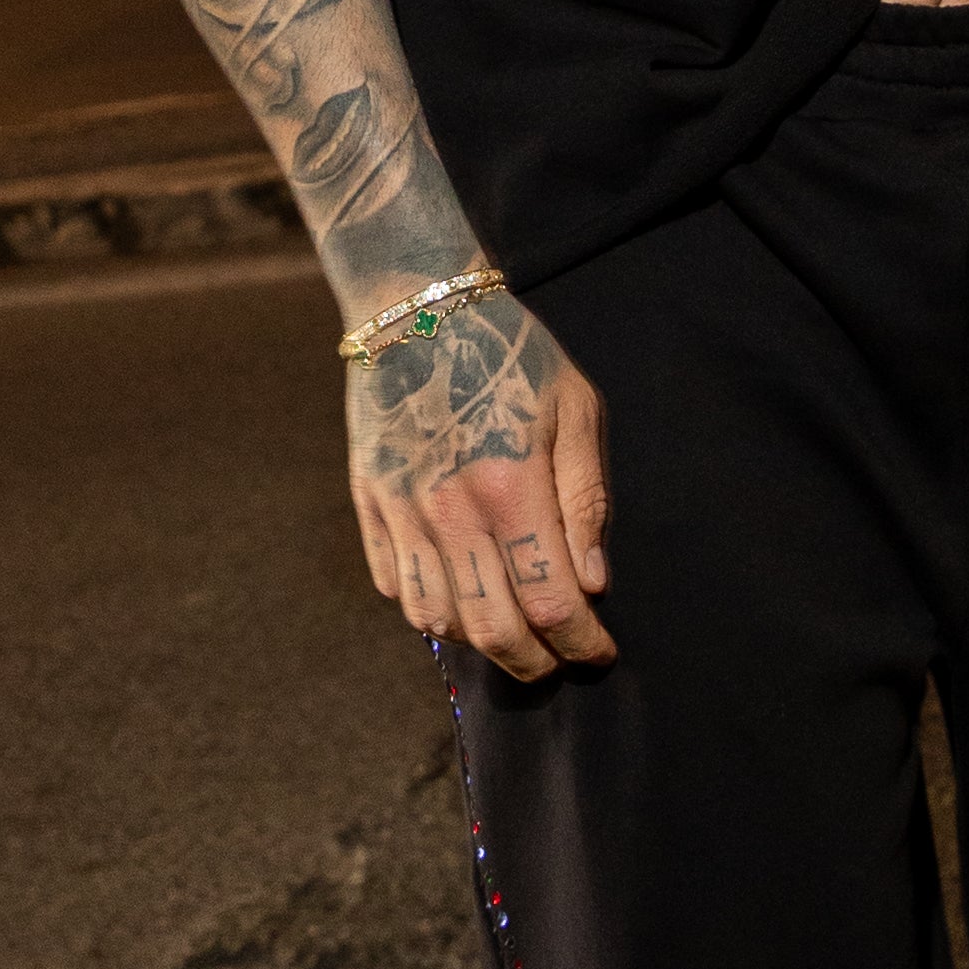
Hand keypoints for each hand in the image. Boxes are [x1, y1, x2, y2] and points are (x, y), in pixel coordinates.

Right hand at [344, 287, 613, 679]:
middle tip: (560, 660)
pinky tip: (458, 595)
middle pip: (493, 630)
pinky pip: (394, 587)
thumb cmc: (511, 353)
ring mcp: (401, 512)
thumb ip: (585, 499)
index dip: (581, 642)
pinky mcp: (368, 505)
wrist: (414, 305)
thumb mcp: (574, 408)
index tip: (600, 651)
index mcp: (510, 487)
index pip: (550, 602)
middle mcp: (450, 513)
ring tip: (510, 631)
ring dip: (480, 642)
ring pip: (437, 621)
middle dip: (536, 663)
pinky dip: (429, 610)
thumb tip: (593, 583)